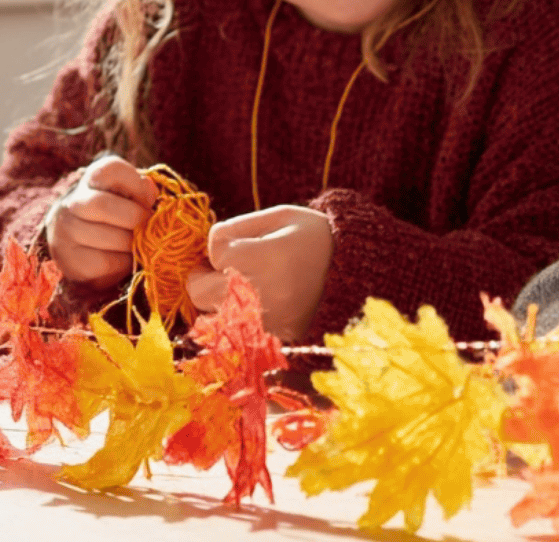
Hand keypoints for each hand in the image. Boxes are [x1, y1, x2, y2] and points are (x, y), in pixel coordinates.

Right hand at [44, 155, 157, 289]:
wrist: (88, 251)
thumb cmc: (120, 217)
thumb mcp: (132, 198)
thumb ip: (143, 192)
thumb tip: (150, 191)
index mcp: (92, 179)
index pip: (110, 170)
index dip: (136, 184)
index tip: (149, 199)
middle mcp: (72, 202)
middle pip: (102, 205)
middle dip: (135, 218)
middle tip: (149, 227)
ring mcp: (66, 231)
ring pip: (107, 237)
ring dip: (132, 244)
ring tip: (137, 244)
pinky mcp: (70, 260)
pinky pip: (105, 262)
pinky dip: (123, 263)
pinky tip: (124, 259)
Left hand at [186, 204, 334, 341]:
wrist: (359, 276)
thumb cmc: (316, 239)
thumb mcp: (281, 217)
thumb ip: (238, 227)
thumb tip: (204, 247)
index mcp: (264, 258)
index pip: (215, 250)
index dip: (225, 243)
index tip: (245, 243)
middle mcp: (260, 296)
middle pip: (198, 290)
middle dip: (208, 275)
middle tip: (230, 267)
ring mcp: (264, 324)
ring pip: (210, 315)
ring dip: (219, 299)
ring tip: (247, 285)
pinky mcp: (269, 342)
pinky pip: (231, 332)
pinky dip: (236, 318)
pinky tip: (258, 303)